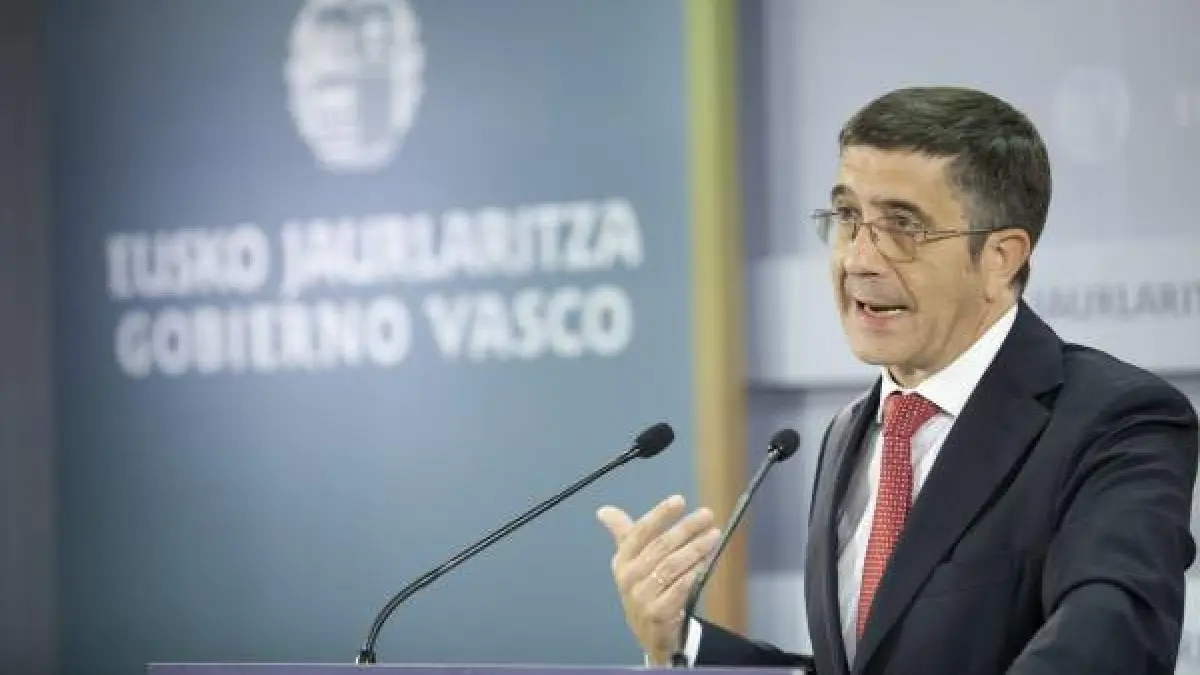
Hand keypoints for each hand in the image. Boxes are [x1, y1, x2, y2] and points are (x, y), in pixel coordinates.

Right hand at [597, 494, 720, 664]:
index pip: (640, 532)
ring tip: (713, 536)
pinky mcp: (658, 614)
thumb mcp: (631, 563)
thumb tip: (603, 511)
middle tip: (706, 515)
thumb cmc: (644, 589)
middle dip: (685, 528)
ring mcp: (641, 598)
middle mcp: (629, 578)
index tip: (679, 500)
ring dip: (695, 549)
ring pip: (671, 566)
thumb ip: (624, 534)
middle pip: (660, 546)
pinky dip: (693, 574)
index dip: (659, 515)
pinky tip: (706, 563)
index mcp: (622, 561)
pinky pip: (679, 589)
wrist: (650, 634)